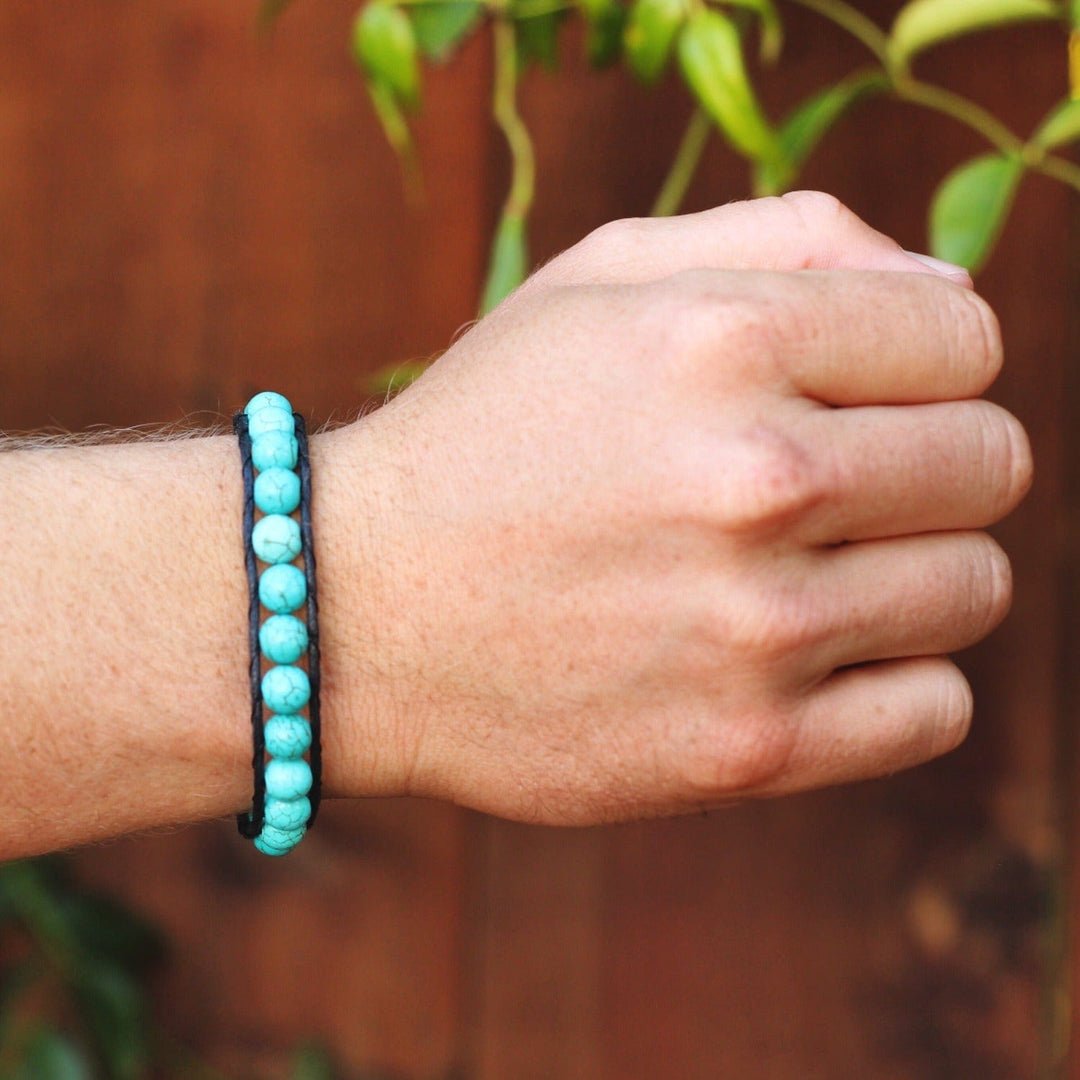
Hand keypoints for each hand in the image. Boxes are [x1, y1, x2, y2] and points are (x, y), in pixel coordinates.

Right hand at [325, 191, 1032, 823]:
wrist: (356, 611)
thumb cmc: (488, 436)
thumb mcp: (599, 283)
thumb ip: (787, 240)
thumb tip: (949, 299)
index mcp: (723, 340)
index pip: (966, 340)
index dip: (925, 364)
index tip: (865, 395)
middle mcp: (754, 479)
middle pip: (990, 461)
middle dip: (934, 461)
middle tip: (839, 484)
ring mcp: (753, 628)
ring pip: (973, 587)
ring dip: (912, 570)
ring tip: (807, 569)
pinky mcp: (745, 750)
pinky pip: (936, 710)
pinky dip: (897, 680)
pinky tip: (808, 654)